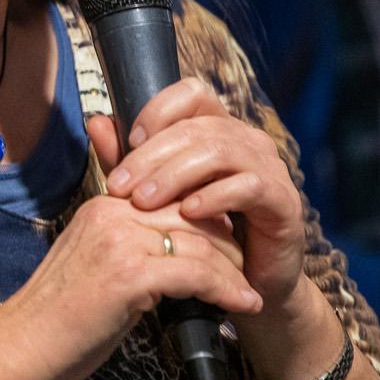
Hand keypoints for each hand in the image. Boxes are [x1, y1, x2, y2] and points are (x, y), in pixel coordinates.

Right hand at [0, 191, 258, 379]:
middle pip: (193, 212)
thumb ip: (130, 250)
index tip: (231, 244)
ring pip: (200, 242)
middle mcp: (112, 213)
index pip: (174, 194)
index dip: (209, 218)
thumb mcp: (94, 266)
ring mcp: (120, 241)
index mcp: (104, 205)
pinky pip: (196, 272)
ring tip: (249, 291)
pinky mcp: (129, 274)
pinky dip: (227, 289)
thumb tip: (174, 257)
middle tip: (248, 268)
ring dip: (234, 269)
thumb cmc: (58, 317)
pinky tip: (243, 305)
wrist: (22, 346)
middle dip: (229, 241)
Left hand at [92, 79, 310, 314]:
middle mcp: (248, 140)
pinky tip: (187, 212)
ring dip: (174, 175)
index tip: (128, 143)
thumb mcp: (159, 195)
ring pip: (219, 152)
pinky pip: (248, 187)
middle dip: (152, 155)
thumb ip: (131, 160)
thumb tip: (95, 122)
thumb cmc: (199, 234)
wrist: (243, 285)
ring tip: (143, 202)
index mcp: (220, 128)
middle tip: (119, 185)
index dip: (158, 110)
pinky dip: (214, 197)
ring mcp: (270, 167)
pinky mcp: (284, 201)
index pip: (192, 94)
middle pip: (197, 126)